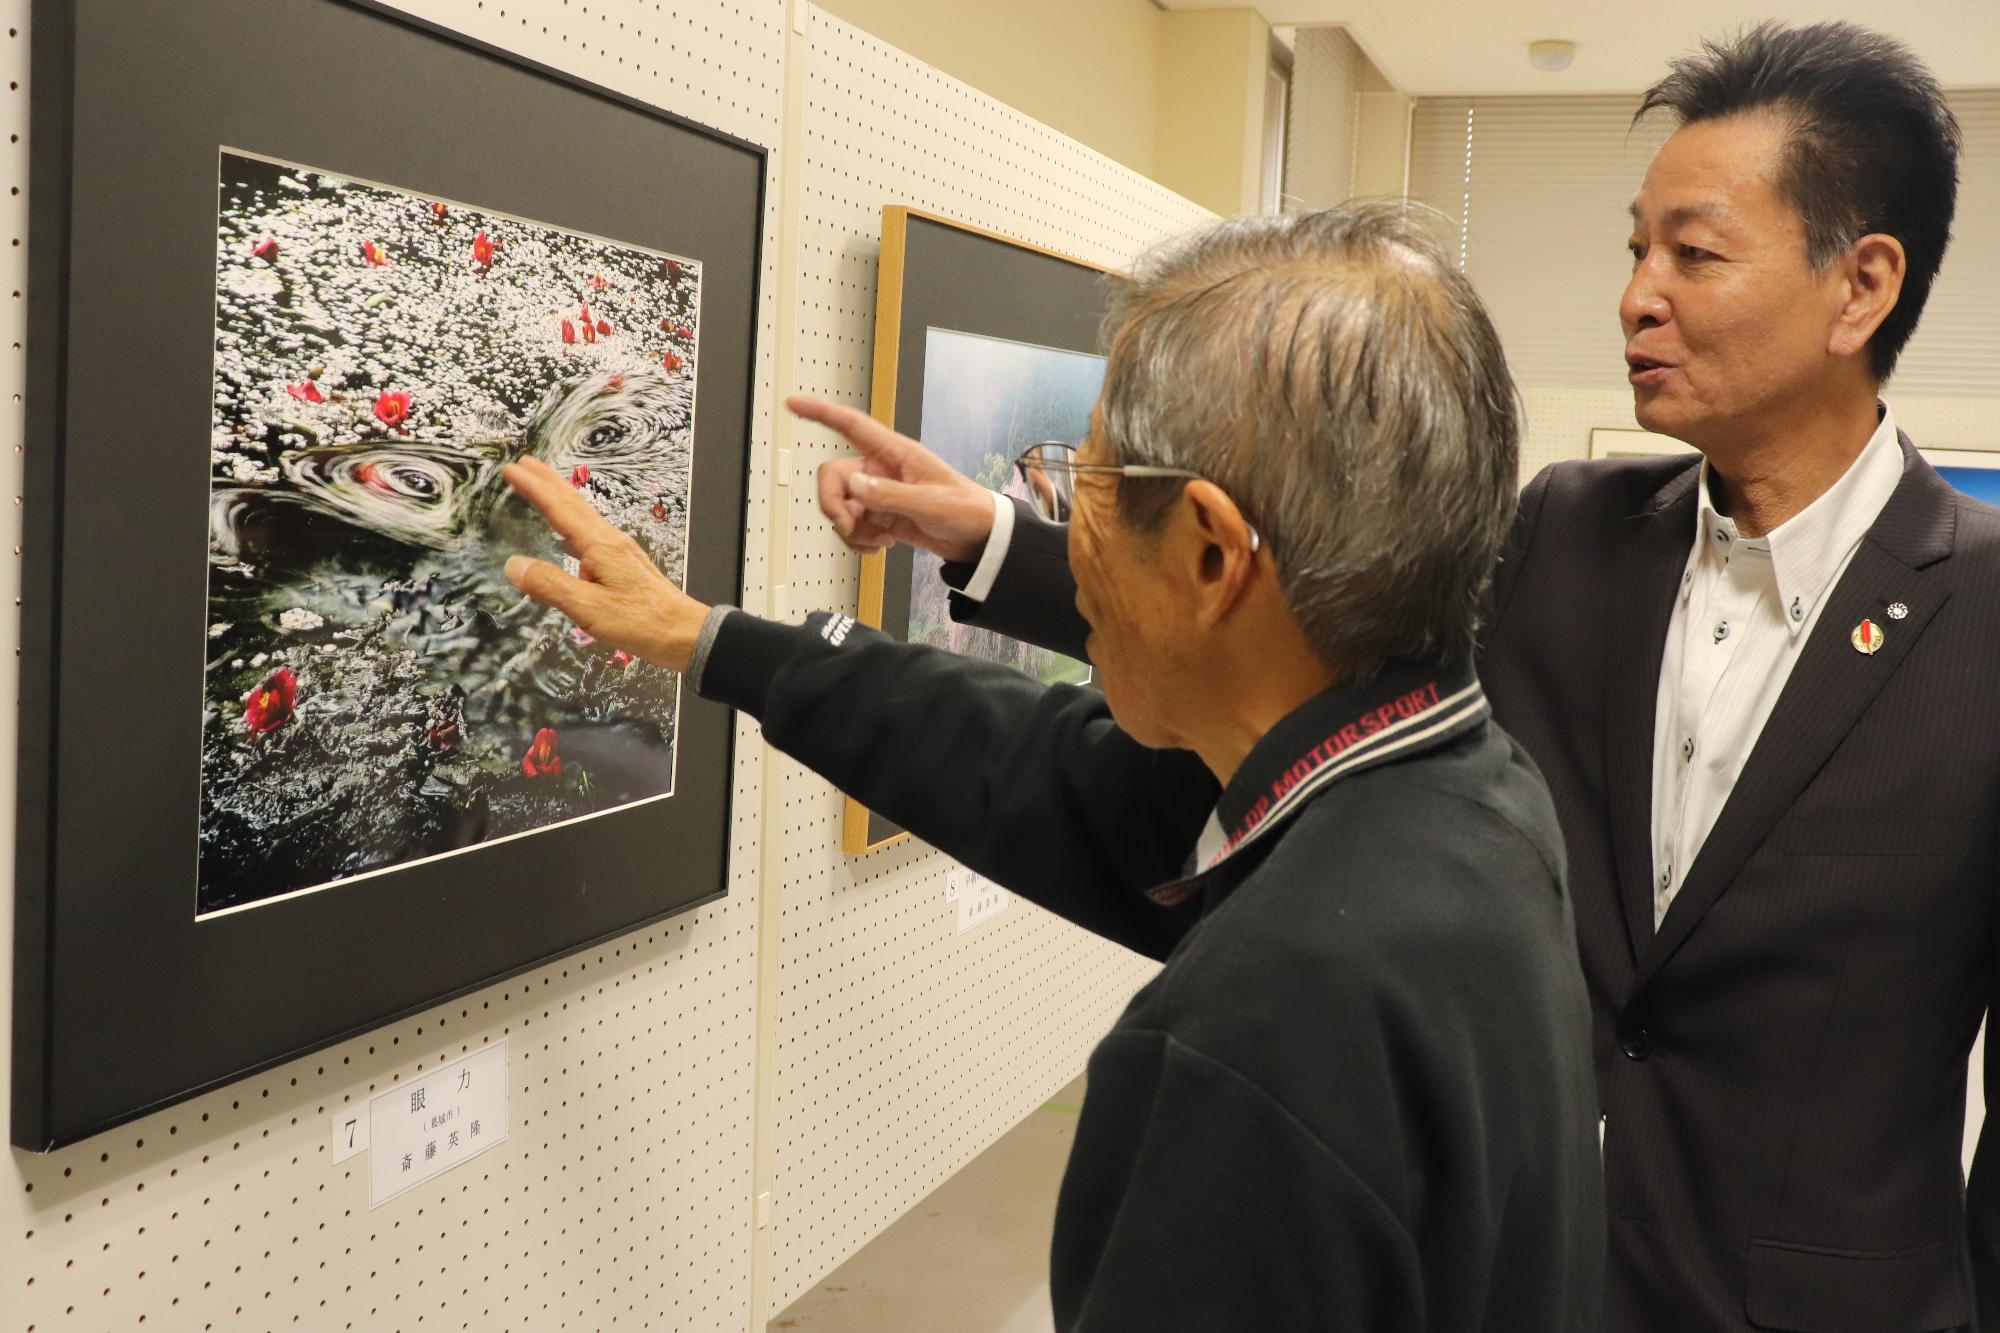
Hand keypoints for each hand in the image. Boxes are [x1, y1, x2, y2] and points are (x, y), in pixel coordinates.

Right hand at [502, 458, 709, 673]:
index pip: (559, 509)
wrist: (684, 634)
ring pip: (583, 516)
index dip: (534, 488)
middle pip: (574, 504)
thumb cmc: (641, 622)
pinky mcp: (624, 566)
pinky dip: (573, 523)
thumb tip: (513, 565)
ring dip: (560, 499)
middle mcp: (610, 541)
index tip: (512, 469)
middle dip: (548, 482)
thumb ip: (550, 585)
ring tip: (542, 487)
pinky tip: (568, 535)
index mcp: (600, 546)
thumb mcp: (588, 608)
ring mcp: (619, 552)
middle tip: (525, 463)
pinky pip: (590, 534)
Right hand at [789, 394, 996, 562]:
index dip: (820, 412)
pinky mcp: (880, 517)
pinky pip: (852, 527)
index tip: (793, 404)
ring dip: (851, 529)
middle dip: (833, 504)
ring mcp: (878, 494)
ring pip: (840, 506)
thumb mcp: (930, 503)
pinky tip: (882, 546)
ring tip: (881, 540)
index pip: (851, 425)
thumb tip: (854, 488)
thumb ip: (889, 495)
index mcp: (894, 452)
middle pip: (833, 477)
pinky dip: (859, 541)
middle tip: (849, 526)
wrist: (979, 539)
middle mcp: (880, 470)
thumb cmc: (965, 509)